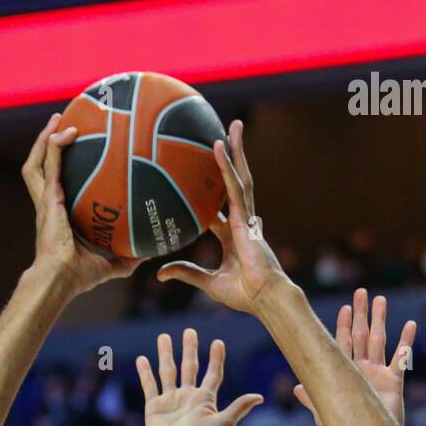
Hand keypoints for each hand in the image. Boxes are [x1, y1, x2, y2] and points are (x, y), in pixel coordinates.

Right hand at [23, 115, 138, 295]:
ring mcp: (45, 200)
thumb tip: (148, 255)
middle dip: (47, 147)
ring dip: (45, 139)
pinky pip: (49, 164)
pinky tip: (67, 130)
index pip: (56, 188)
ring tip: (58, 119)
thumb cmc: (78, 277)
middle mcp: (49, 205)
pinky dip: (55, 145)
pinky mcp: (48, 198)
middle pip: (40, 169)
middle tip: (61, 126)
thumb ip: (126, 259)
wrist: (60, 279)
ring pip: (36, 162)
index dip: (60, 172)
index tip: (72, 158)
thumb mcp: (109, 266)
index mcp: (59, 217)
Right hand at [137, 328, 262, 425]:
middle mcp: (188, 397)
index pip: (212, 374)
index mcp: (205, 400)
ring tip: (164, 337)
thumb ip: (239, 408)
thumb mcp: (224, 423)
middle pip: (189, 367)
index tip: (218, 342)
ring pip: (167, 371)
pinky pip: (150, 386)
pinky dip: (145, 373)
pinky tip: (142, 359)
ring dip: (166, 354)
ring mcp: (170, 401)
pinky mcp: (154, 408)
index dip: (216, 358)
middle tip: (189, 331)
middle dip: (190, 349)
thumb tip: (259, 397)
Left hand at [156, 120, 287, 314]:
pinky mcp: (246, 218)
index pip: (218, 210)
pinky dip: (226, 166)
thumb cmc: (243, 294)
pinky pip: (234, 187)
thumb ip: (186, 272)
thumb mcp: (207, 282)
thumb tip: (161, 273)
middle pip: (235, 183)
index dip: (209, 195)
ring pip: (239, 177)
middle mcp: (241, 221)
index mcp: (232, 236)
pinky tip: (219, 147)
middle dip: (233, 159)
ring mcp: (246, 217)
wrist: (264, 298)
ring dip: (236, 151)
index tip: (198, 181)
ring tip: (234, 127)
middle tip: (228, 133)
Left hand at [294, 289, 415, 425]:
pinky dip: (406, 342)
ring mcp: (378, 373)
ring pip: (379, 340)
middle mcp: (362, 369)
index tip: (344, 308)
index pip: (343, 344)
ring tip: (381, 299)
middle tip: (361, 293)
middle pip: (361, 336)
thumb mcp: (326, 414)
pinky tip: (411, 325)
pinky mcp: (394, 382)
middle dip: (361, 314)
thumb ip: (313, 399)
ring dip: (380, 320)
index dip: (343, 326)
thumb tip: (296, 387)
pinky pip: (402, 359)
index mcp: (345, 373)